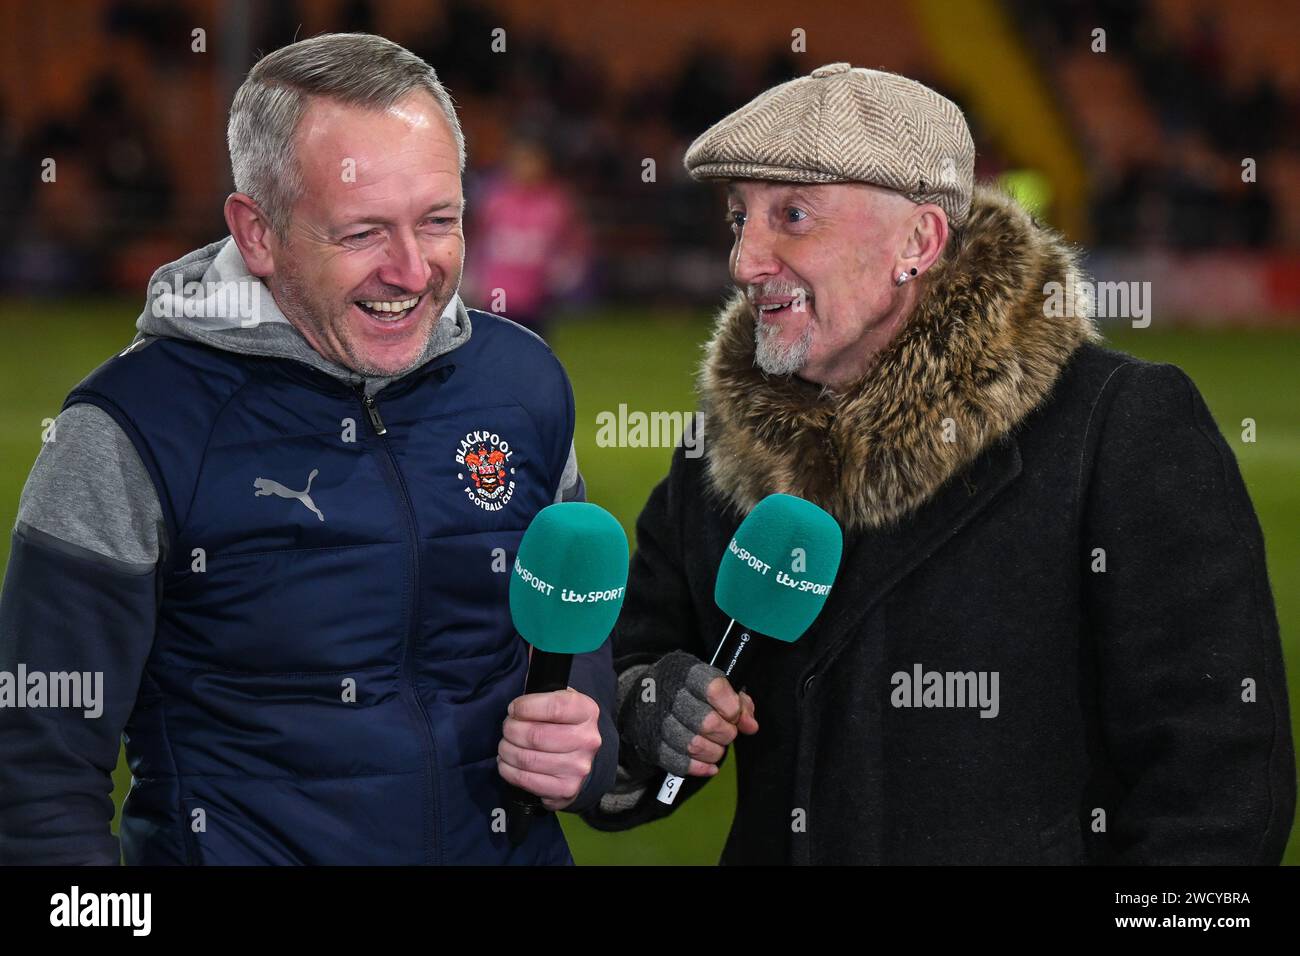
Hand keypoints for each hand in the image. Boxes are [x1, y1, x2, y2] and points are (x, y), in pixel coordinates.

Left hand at [498, 688, 601, 810]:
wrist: (582, 759)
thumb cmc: (563, 723)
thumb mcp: (560, 697)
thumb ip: (542, 683)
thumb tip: (529, 651)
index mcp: (587, 711)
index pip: (554, 707)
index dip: (525, 707)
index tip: (514, 708)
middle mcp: (588, 740)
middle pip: (535, 735)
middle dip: (511, 730)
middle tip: (507, 727)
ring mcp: (578, 767)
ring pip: (527, 758)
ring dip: (506, 750)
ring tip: (505, 745)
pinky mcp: (566, 789)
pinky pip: (526, 780)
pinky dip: (508, 770)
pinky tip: (507, 762)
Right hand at [620, 650, 759, 778]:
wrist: (643, 696)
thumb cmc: (686, 689)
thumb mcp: (712, 682)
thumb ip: (738, 701)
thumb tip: (750, 725)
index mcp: (685, 670)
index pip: (715, 689)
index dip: (732, 708)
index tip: (734, 715)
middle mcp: (666, 692)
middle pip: (707, 722)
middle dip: (726, 733)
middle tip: (727, 732)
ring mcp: (654, 719)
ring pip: (694, 746)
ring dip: (714, 751)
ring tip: (716, 746)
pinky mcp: (649, 743)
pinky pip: (678, 763)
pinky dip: (700, 767)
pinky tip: (709, 764)